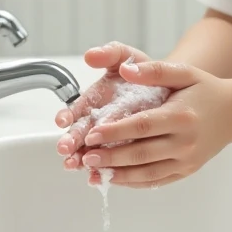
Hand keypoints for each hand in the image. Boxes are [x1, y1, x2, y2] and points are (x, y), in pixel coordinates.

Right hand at [54, 42, 150, 168]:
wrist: (168, 88)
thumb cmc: (143, 71)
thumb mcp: (128, 57)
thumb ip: (111, 53)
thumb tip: (91, 54)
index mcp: (94, 98)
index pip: (76, 108)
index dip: (68, 114)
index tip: (62, 120)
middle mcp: (98, 119)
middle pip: (80, 133)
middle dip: (71, 140)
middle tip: (65, 149)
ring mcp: (110, 138)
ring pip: (91, 151)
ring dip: (81, 159)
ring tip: (75, 165)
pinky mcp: (123, 151)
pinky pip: (112, 163)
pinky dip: (103, 171)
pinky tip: (96, 178)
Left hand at [81, 59, 231, 189]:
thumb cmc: (206, 89)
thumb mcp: (184, 72)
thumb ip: (155, 70)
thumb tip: (125, 70)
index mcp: (181, 116)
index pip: (142, 126)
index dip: (115, 132)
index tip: (92, 133)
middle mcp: (185, 142)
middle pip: (141, 154)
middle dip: (110, 157)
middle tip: (84, 157)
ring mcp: (186, 160)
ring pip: (147, 173)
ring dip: (118, 175)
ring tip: (93, 173)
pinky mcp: (186, 171)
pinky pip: (157, 181)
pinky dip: (134, 182)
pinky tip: (115, 179)